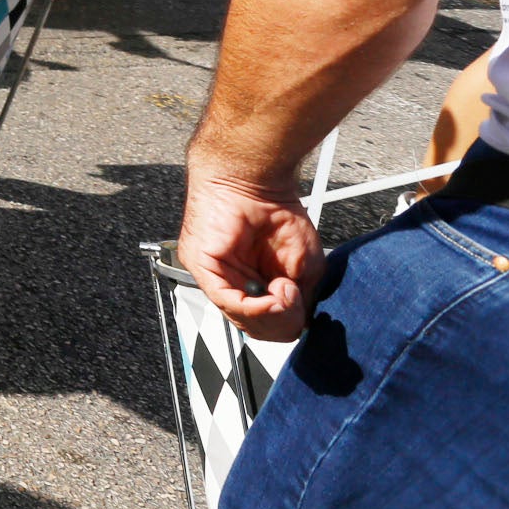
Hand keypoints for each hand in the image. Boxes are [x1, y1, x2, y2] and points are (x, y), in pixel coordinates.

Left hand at [179, 163, 324, 341]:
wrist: (254, 178)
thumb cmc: (277, 212)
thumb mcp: (304, 266)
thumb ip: (300, 299)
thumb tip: (297, 323)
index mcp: (253, 285)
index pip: (268, 325)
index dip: (289, 322)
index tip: (302, 301)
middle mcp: (232, 285)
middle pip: (256, 329)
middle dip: (283, 321)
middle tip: (295, 297)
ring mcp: (216, 278)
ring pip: (243, 321)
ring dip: (274, 313)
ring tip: (286, 289)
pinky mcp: (204, 268)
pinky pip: (228, 302)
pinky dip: (257, 306)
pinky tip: (276, 291)